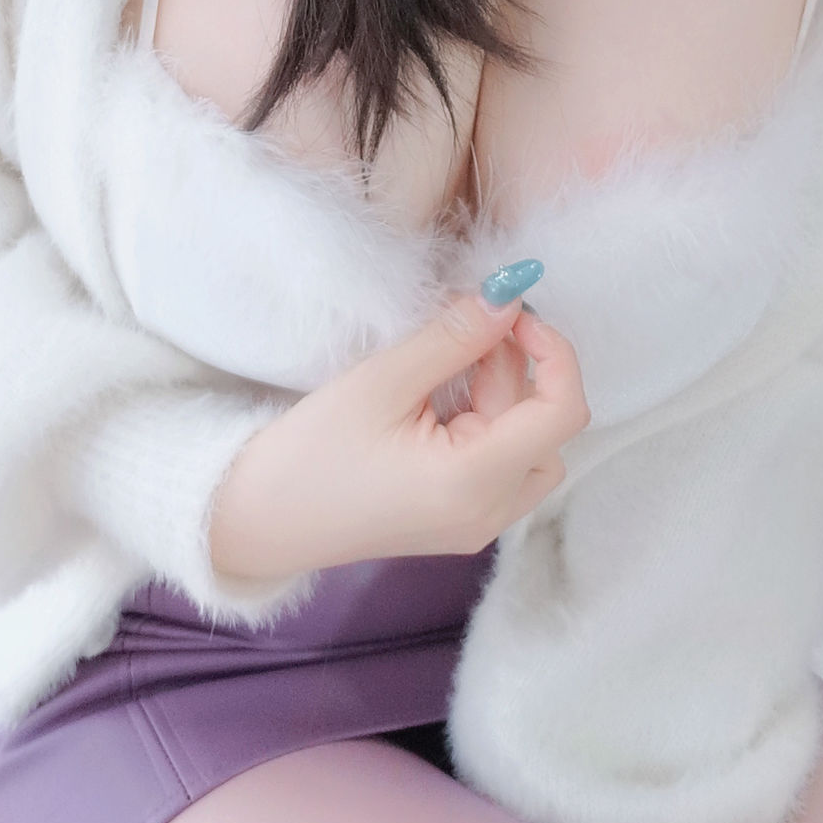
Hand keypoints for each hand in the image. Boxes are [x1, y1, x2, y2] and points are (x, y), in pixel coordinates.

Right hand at [207, 291, 588, 583]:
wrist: (260, 519)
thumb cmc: (311, 452)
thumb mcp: (382, 381)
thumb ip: (454, 337)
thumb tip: (510, 298)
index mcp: (474, 484)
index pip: (562, 413)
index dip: (554, 352)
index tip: (513, 313)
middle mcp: (490, 514)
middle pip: (544, 426)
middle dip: (514, 367)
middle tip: (460, 328)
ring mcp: (478, 524)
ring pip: (529, 445)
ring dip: (502, 394)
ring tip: (445, 366)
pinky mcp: (461, 520)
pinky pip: (502, 463)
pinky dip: (486, 421)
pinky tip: (438, 400)